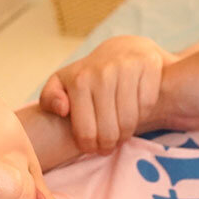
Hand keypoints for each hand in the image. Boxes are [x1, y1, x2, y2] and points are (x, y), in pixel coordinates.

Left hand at [39, 35, 164, 154]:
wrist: (122, 50)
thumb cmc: (88, 76)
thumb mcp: (61, 83)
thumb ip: (50, 98)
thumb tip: (62, 109)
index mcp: (79, 81)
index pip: (85, 132)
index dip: (89, 147)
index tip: (92, 148)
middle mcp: (103, 73)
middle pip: (109, 131)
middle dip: (108, 145)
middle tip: (107, 146)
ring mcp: (127, 68)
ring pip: (130, 121)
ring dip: (126, 135)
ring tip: (120, 136)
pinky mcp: (148, 65)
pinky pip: (147, 105)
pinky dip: (143, 115)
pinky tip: (135, 114)